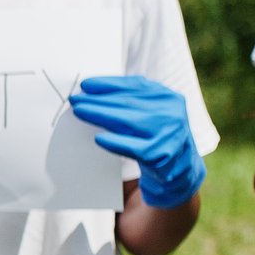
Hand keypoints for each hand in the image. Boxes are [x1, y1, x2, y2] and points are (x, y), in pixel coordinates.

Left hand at [68, 75, 204, 208]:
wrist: (180, 170)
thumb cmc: (156, 137)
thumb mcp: (151, 113)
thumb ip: (132, 101)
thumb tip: (93, 91)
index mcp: (168, 97)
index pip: (134, 86)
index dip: (108, 84)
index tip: (85, 85)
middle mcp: (171, 113)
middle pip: (127, 103)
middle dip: (97, 100)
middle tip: (75, 100)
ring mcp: (168, 135)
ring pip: (127, 122)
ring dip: (99, 115)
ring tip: (79, 112)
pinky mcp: (161, 156)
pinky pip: (132, 148)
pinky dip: (114, 142)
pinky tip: (98, 139)